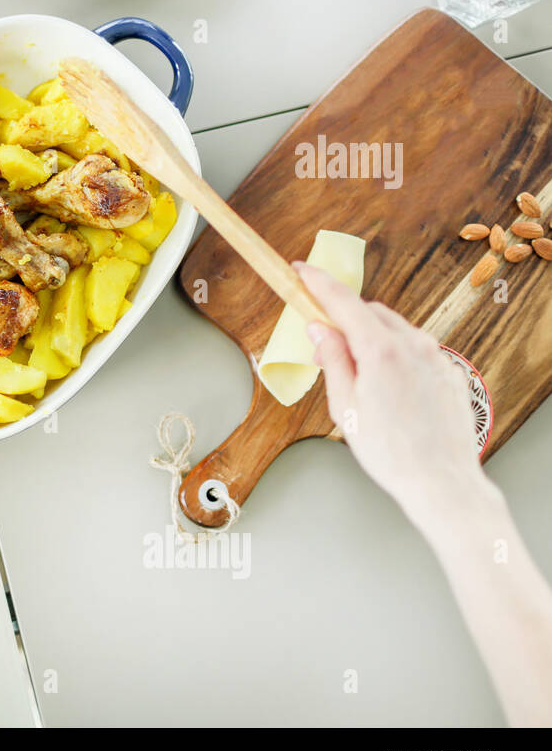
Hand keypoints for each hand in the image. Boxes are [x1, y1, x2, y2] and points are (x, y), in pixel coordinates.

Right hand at [296, 263, 501, 536]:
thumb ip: (333, 360)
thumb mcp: (345, 407)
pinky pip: (416, 349)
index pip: (343, 301)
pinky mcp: (450, 371)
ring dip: (371, 338)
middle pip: (370, 313)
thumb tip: (320, 328)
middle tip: (325, 348)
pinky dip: (396, 355)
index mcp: (381, 351)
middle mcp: (413, 345)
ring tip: (359, 378)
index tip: (300, 269)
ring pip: (395, 329)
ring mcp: (436, 356)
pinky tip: (389, 390)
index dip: (318, 282)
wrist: (441, 481)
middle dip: (345, 320)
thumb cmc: (390, 452)